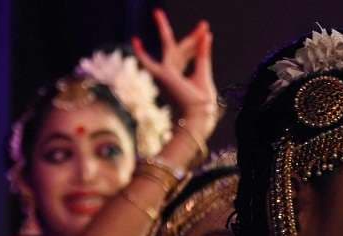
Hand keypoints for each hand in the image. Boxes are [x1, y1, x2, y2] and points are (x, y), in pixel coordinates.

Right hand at [132, 9, 219, 140]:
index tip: (205, 31)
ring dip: (167, 31)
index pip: (189, 53)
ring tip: (157, 13)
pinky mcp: (164, 75)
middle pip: (181, 48)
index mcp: (184, 74)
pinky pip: (150, 62)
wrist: (198, 114)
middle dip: (189, 36)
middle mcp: (174, 73)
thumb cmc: (202, 101)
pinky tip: (135, 41)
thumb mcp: (204, 73)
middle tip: (189, 20)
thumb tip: (206, 34)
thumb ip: (202, 54)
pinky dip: (142, 54)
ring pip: (173, 48)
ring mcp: (167, 74)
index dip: (198, 41)